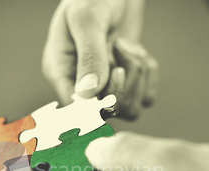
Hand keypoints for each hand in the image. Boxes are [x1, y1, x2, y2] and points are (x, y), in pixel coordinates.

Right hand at [42, 0, 157, 118]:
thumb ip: (89, 56)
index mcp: (61, 72)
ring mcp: (104, 86)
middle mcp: (80, 84)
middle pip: (105, 113)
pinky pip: (145, 98)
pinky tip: (137, 52)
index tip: (115, 70)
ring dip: (136, 78)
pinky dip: (148, 75)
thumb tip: (87, 94)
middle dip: (122, 83)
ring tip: (127, 48)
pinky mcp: (126, 83)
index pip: (76, 108)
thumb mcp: (87, 19)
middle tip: (121, 47)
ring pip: (128, 110)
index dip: (99, 100)